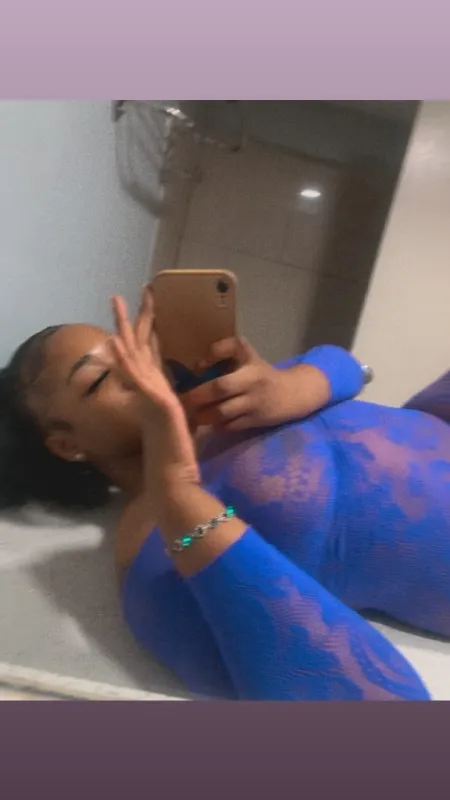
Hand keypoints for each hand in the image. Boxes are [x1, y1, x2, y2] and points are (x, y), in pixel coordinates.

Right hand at [111, 291, 199, 491]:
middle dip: (132, 320)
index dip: (147, 331)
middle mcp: (147, 389)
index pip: (150, 354)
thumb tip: (195, 401)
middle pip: (137, 348)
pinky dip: (124, 358)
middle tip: (122, 295)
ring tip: (115, 303)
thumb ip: (184, 407)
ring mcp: (147, 395)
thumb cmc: (178, 455)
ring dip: (123, 328)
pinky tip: (116, 341)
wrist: (173, 478)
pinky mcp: (153, 402)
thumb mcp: (185, 421)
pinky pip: (135, 376)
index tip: (147, 310)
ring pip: (132, 355)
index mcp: (156, 390)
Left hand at [181, 338, 330, 431]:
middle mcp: (252, 380)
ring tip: (189, 415)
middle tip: (179, 400)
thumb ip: (223, 353)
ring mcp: (254, 403)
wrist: (292, 395)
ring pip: (223, 411)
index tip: (198, 366)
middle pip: (220, 387)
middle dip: (197, 395)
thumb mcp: (247, 356)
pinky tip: (206, 424)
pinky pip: (230, 426)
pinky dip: (215, 426)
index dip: (212, 354)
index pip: (232, 348)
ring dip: (203, 414)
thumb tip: (196, 366)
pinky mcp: (255, 421)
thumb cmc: (261, 373)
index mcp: (250, 360)